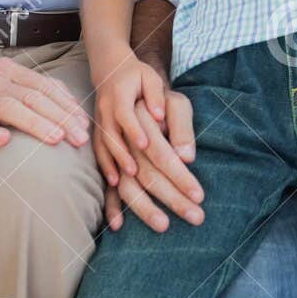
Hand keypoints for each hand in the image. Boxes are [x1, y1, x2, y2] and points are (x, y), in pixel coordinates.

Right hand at [0, 57, 90, 153]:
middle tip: (80, 138)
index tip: (85, 125)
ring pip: (10, 109)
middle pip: (33, 97)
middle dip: (61, 118)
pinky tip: (6, 142)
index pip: (45, 86)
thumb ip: (37, 93)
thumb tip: (75, 108)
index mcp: (8, 72)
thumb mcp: (8, 89)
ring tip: (57, 139)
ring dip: (36, 124)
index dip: (68, 105)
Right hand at [91, 51, 203, 231]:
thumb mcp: (158, 85)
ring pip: (123, 181)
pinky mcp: (100, 153)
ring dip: (141, 204)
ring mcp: (105, 143)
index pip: (156, 146)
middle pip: (142, 169)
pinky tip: (117, 224)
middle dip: (169, 196)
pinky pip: (104, 184)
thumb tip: (184, 153)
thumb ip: (173, 116)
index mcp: (131, 110)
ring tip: (163, 224)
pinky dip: (109, 203)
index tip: (195, 190)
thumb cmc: (141, 80)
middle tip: (195, 216)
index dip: (175, 169)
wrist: (110, 73)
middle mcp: (115, 129)